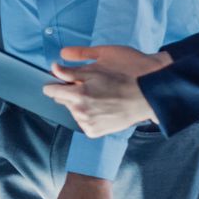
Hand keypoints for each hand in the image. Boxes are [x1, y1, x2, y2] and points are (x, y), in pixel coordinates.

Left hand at [43, 44, 171, 137]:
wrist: (146, 95)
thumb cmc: (125, 76)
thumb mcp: (97, 66)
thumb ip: (71, 69)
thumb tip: (54, 68)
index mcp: (78, 95)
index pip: (51, 91)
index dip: (56, 82)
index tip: (62, 79)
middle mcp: (80, 112)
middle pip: (62, 100)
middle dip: (70, 92)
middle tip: (89, 85)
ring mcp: (87, 124)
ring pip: (73, 111)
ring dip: (79, 103)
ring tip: (99, 95)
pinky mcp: (94, 132)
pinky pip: (83, 122)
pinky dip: (88, 114)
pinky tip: (102, 106)